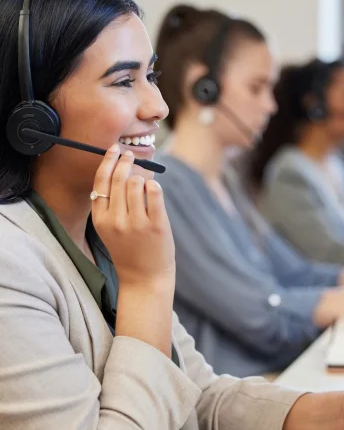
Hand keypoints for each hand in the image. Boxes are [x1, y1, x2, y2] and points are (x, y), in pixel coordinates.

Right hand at [91, 145, 175, 286]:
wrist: (144, 279)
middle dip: (125, 162)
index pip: (100, 182)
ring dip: (141, 176)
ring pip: (136, 183)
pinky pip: (155, 193)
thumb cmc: (129, 252)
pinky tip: (154, 187)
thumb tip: (121, 172)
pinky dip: (154, 186)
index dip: (107, 162)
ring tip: (144, 179)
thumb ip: (111, 206)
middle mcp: (116, 220)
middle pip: (118, 179)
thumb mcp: (110, 230)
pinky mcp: (157, 226)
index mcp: (100, 220)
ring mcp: (136, 223)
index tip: (114, 150)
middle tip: (130, 155)